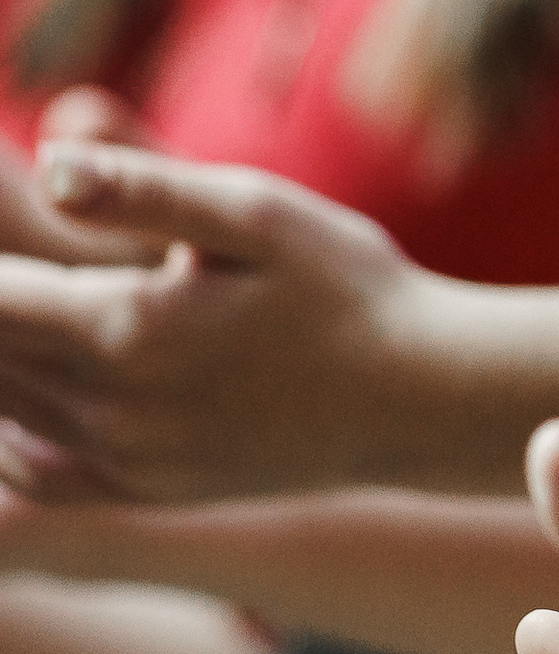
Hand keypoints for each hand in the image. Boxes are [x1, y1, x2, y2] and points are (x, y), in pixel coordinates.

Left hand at [0, 150, 430, 502]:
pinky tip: (11, 401)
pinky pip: (36, 473)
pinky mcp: (148, 491)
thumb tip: (47, 162)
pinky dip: (3, 433)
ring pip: (3, 411)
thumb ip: (142, 189)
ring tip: (13, 309)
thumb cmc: (347, 287)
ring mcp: (128, 462)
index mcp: (127, 328)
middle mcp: (112, 409)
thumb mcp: (256, 213)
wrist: (421, 397)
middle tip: (3, 262)